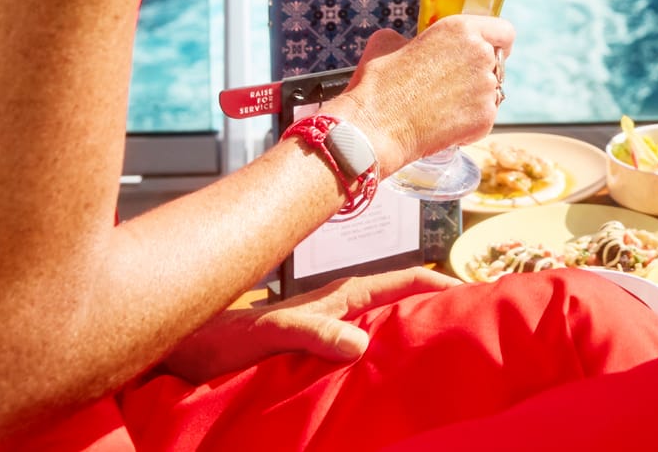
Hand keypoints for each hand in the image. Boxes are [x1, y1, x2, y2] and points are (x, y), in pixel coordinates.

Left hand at [159, 267, 458, 381]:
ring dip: (414, 330)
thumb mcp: (268, 333)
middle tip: (474, 321)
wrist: (183, 352)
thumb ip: (312, 332)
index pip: (398, 281)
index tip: (474, 290)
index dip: (436, 281)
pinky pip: (364, 350)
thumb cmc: (220, 339)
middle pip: (399, 300)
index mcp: (335, 298)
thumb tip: (363, 342)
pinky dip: (387, 355)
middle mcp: (337, 310)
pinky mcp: (315, 352)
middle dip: (436, 305)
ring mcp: (327, 330)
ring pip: (383, 324)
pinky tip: (395, 377)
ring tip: (446, 348)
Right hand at [327, 17, 512, 171]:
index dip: (498, 42)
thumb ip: (409, 38)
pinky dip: (468, 122)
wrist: (375, 127)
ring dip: (474, 98)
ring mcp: (486, 89)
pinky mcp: (485, 119)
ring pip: (491, 92)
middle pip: (497, 63)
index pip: (504, 31)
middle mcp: (481, 55)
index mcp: (461, 30)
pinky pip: (484, 117)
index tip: (490, 51)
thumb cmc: (379, 83)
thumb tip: (407, 44)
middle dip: (479, 72)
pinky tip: (442, 125)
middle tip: (452, 85)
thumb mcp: (387, 43)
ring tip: (441, 107)